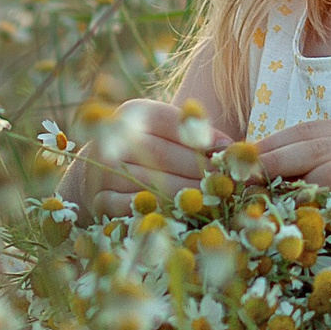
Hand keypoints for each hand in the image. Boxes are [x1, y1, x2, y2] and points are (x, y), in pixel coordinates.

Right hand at [76, 99, 230, 214]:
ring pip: (149, 183)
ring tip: (213, 201)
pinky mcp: (98, 199)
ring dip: (184, 194)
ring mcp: (101, 169)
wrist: (98, 175)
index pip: (170, 121)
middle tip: (226, 182)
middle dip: (198, 170)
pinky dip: (160, 212)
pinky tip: (183, 216)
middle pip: (161, 154)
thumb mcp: (167, 132)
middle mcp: (113, 137)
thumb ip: (194, 135)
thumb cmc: (148, 151)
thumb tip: (232, 148)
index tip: (227, 149)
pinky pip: (132, 208)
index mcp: (133, 113)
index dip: (200, 135)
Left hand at [254, 118, 330, 248]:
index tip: (241, 159)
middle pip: (317, 148)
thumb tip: (248, 168)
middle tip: (244, 178)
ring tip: (266, 203)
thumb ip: (304, 170)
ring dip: (294, 190)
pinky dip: (321, 217)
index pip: (309, 130)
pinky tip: (300, 225)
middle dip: (275, 163)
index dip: (272, 142)